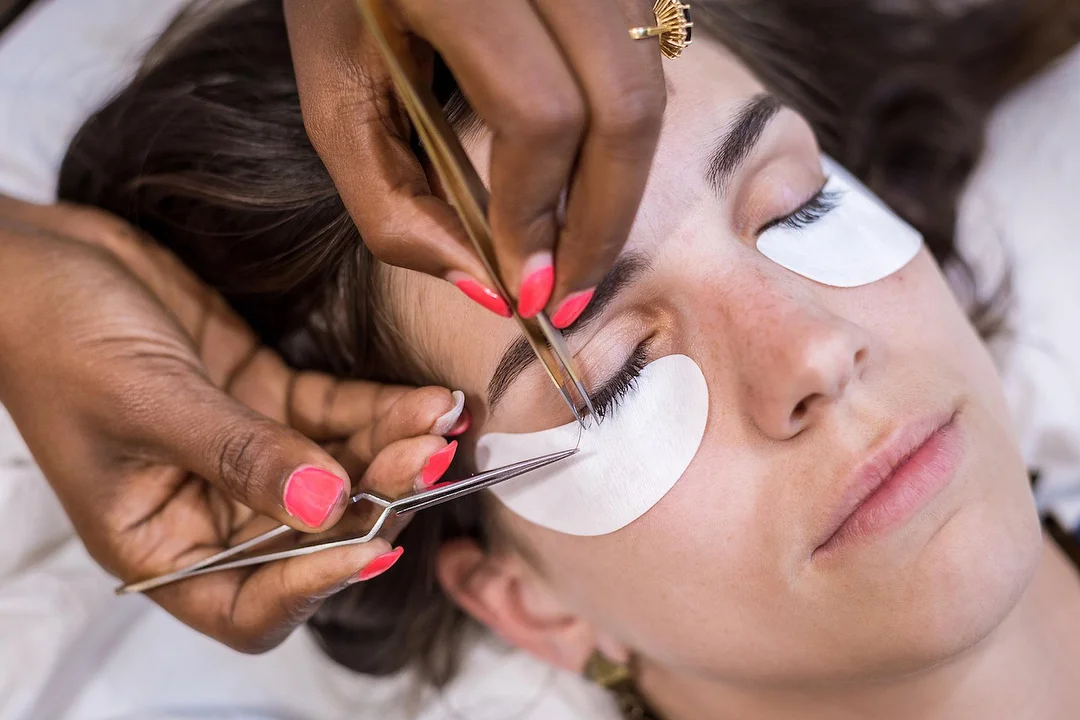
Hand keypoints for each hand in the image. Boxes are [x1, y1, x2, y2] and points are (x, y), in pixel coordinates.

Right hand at [0, 197, 465, 650]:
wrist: (41, 256)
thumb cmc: (52, 334)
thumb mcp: (145, 402)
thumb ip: (238, 456)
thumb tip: (327, 508)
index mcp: (158, 543)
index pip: (248, 602)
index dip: (313, 587)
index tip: (373, 545)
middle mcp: (209, 508)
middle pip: (314, 536)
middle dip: (376, 502)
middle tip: (429, 460)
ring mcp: (246, 452)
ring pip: (338, 472)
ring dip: (393, 451)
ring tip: (442, 420)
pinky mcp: (268, 398)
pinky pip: (338, 415)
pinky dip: (382, 408)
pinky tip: (426, 397)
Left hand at [284, 0, 664, 325]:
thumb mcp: (338, 101)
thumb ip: (393, 206)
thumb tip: (489, 288)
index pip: (539, 112)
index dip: (538, 213)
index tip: (526, 285)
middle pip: (623, 105)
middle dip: (604, 220)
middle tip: (570, 290)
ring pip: (647, 85)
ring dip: (619, 184)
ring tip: (576, 247)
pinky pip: (642, 60)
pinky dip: (621, 135)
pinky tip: (581, 178)